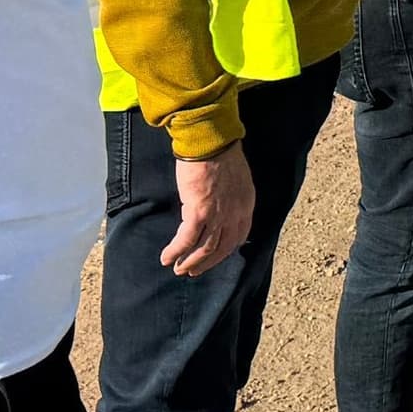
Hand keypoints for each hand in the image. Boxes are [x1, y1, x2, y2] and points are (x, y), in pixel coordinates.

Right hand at [163, 143, 256, 279]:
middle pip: (222, 248)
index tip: (215, 256)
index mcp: (246, 204)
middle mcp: (235, 213)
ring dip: (190, 262)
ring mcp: (218, 215)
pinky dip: (175, 251)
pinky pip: (186, 239)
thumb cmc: (220, 153)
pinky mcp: (199, 212)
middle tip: (192, 270)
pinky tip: (166, 257)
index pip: (239, 235)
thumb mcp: (235, 178)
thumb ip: (230, 196)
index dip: (226, 250)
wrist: (210, 141)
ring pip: (205, 249)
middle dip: (206, 262)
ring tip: (178, 269)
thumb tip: (219, 205)